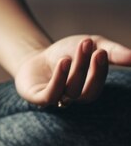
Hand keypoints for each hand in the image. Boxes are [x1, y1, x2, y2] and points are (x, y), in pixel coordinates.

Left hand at [14, 34, 130, 106]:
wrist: (33, 54)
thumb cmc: (66, 51)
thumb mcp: (91, 45)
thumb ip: (113, 51)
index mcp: (88, 90)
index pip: (97, 85)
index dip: (101, 70)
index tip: (101, 50)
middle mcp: (73, 99)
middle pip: (84, 91)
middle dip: (88, 69)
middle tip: (91, 47)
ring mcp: (54, 99)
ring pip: (68, 92)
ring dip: (72, 73)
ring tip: (70, 55)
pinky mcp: (37, 97)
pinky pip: (49, 96)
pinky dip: (57, 82)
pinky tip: (62, 63)